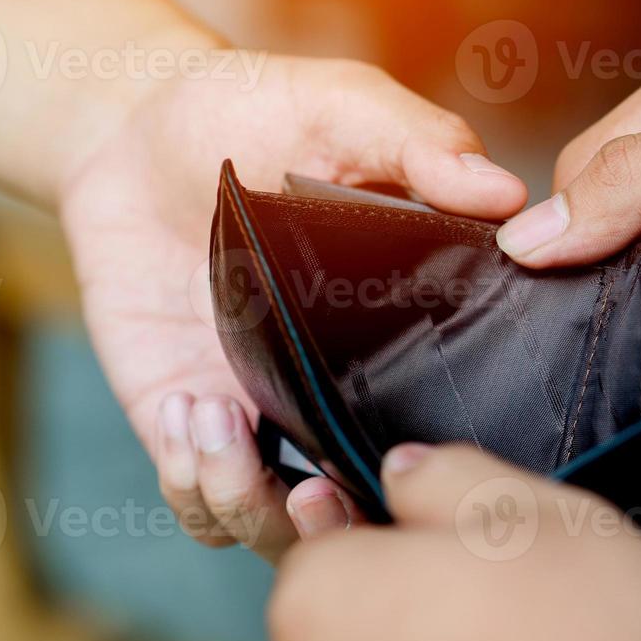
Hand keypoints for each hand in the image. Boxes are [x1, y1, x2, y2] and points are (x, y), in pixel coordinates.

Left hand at [59, 58, 527, 562]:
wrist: (133, 124)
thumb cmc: (254, 110)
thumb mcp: (346, 109)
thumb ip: (423, 146)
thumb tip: (508, 193)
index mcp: (402, 332)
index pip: (447, 434)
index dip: (438, 477)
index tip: (415, 460)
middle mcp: (342, 391)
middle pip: (364, 514)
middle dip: (337, 529)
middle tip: (313, 488)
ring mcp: (267, 414)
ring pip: (279, 531)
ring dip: (249, 505)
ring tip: (220, 420)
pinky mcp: (188, 421)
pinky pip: (201, 507)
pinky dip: (194, 485)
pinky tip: (187, 410)